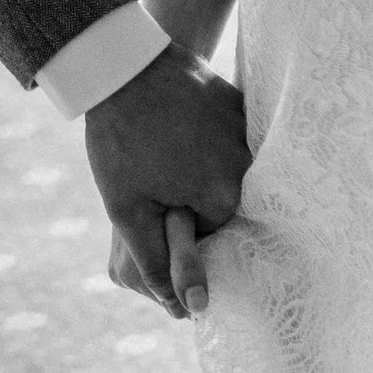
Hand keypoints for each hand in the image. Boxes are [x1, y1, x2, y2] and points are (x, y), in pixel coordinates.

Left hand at [82, 40, 247, 320]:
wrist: (121, 63)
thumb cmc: (121, 140)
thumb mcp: (128, 210)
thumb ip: (156, 262)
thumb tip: (183, 309)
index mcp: (227, 197)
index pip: (212, 239)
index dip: (178, 230)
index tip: (152, 202)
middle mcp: (251, 168)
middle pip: (223, 205)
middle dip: (189, 200)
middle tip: (152, 168)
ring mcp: (249, 131)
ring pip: (225, 172)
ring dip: (198, 169)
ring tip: (161, 144)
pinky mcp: (240, 104)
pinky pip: (228, 139)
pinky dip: (205, 140)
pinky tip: (176, 125)